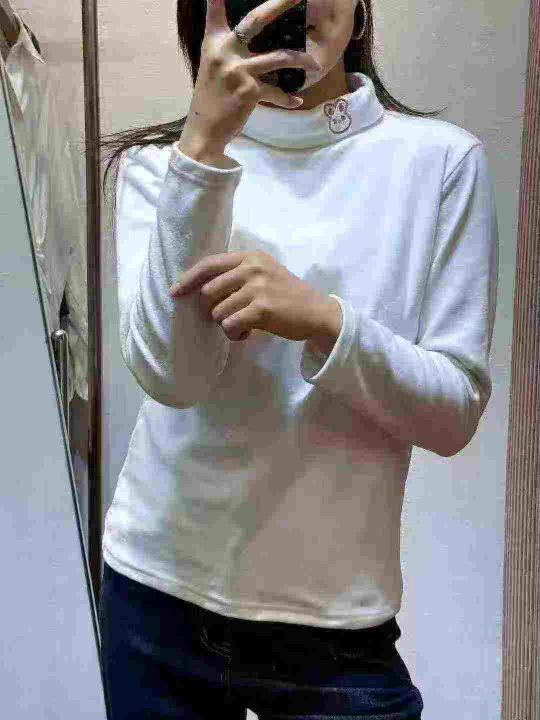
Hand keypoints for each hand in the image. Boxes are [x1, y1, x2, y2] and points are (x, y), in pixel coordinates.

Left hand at [169, 250, 338, 343]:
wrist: (317, 312)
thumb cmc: (288, 296)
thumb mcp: (265, 274)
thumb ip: (238, 275)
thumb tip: (202, 290)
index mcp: (251, 257)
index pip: (209, 264)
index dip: (188, 279)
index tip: (175, 292)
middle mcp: (252, 268)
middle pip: (209, 292)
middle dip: (214, 310)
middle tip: (232, 317)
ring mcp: (257, 287)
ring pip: (218, 312)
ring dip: (227, 325)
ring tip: (245, 326)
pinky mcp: (261, 309)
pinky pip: (229, 325)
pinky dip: (235, 335)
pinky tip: (247, 334)